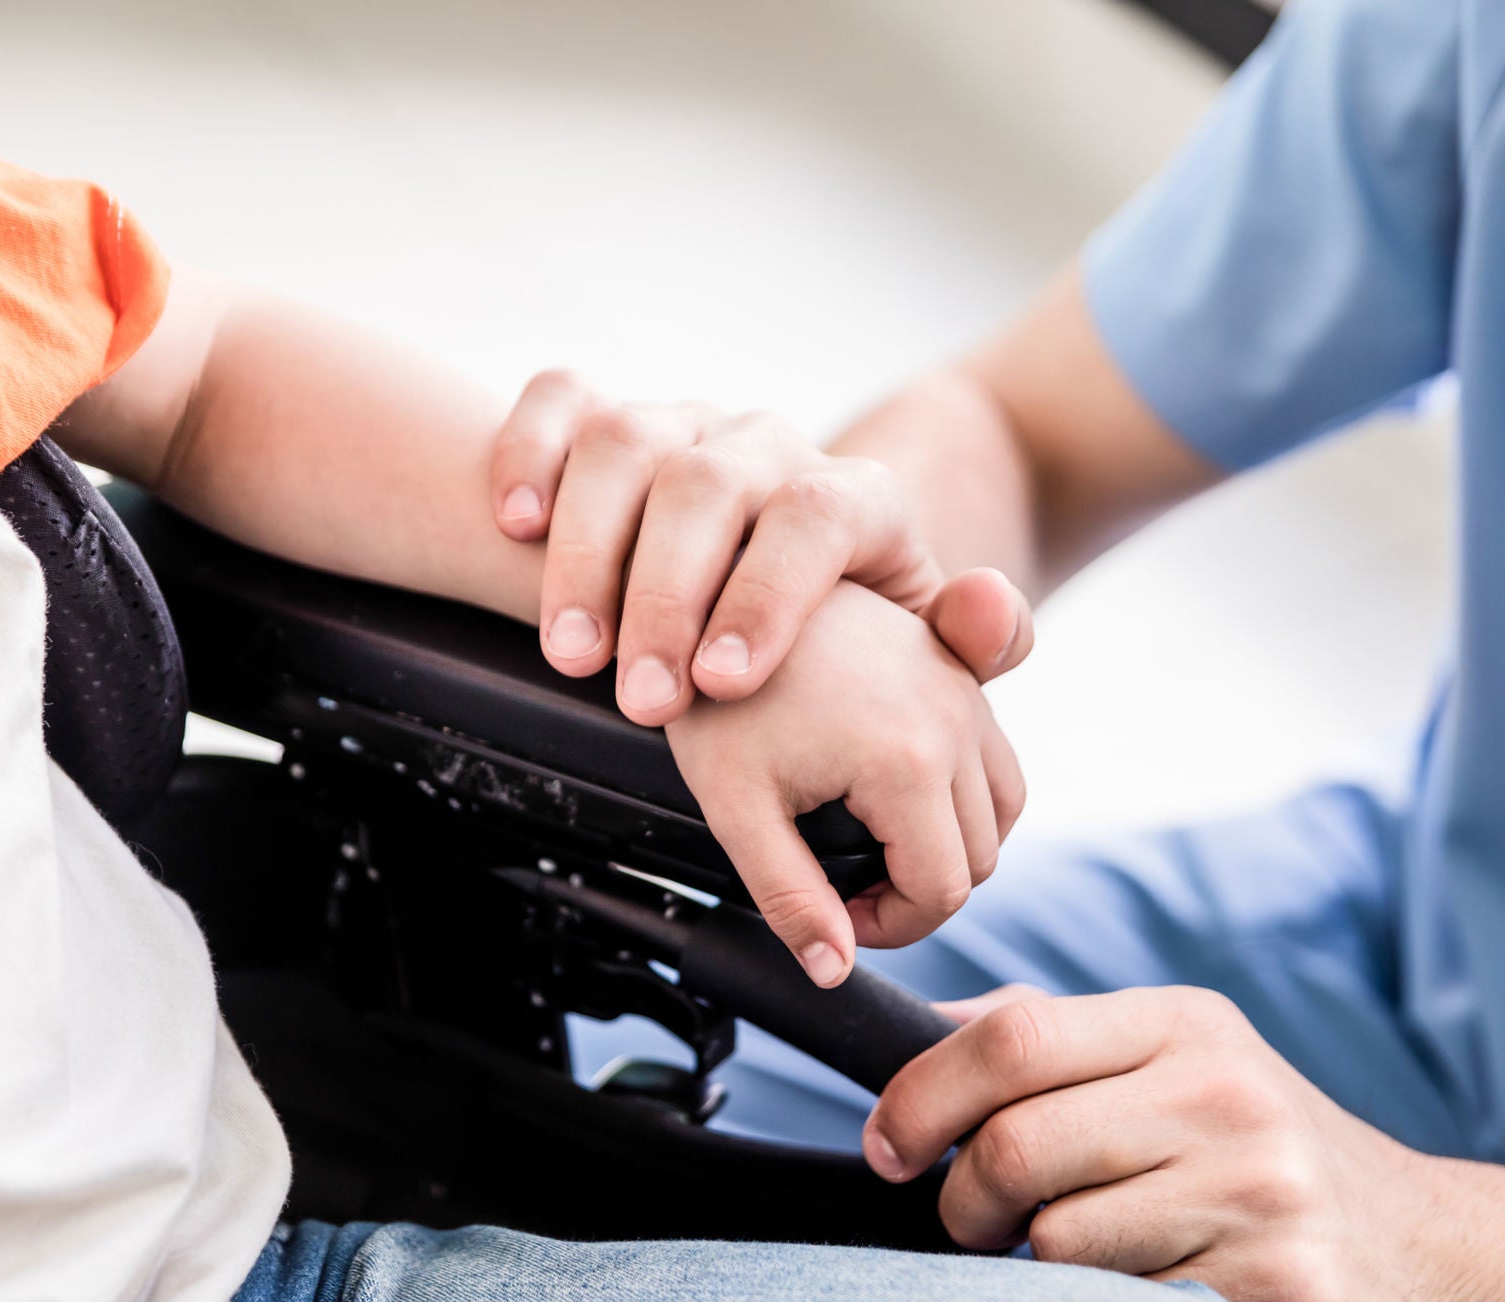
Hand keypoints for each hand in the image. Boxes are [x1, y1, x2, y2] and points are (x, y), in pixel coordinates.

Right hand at [490, 371, 1032, 724]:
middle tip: (641, 701)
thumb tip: (991, 612)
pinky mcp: (607, 416)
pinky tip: (513, 524)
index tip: (725, 683)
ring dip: (589, 552)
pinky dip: (529, 450)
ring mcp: (683, 425)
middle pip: (708, 488)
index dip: (768, 595)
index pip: (817, 516)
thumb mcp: (918, 643)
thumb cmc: (845, 629)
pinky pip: (559, 398)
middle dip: (665, 599)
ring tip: (572, 654)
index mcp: (851, 496)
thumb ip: (969, 641)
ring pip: (627, 444)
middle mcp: (766, 446)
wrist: (782, 568)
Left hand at [664, 582, 1024, 987]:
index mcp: (911, 761)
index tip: (831, 915)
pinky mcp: (957, 668)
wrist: (721, 580)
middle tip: (840, 889)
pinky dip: (964, 795)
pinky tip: (894, 798)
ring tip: (870, 848)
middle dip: (917, 892)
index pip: (942, 892)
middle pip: (980, 857)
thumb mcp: (736, 807)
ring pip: (1002, 808)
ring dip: (950, 844)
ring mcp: (965, 688)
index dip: (888, 927)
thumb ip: (789, 897)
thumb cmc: (719, 692)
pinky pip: (994, 757)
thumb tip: (831, 971)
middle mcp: (958, 720)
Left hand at [865, 984, 1442, 1301]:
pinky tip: (1155, 1288)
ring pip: (1057, 1236)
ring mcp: (1257, 1181)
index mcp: (1181, 1022)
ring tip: (1086, 1255)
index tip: (889, 1145)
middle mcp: (1223, 1087)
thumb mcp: (1172, 1068)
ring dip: (1038, 1262)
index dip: (923, 1094)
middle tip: (970, 1222)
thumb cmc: (1259, 1159)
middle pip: (1017, 1141)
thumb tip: (917, 1033)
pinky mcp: (1279, 1276)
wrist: (1427, 1257)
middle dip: (962, 1198)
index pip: (1012, 1034)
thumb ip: (1051, 1044)